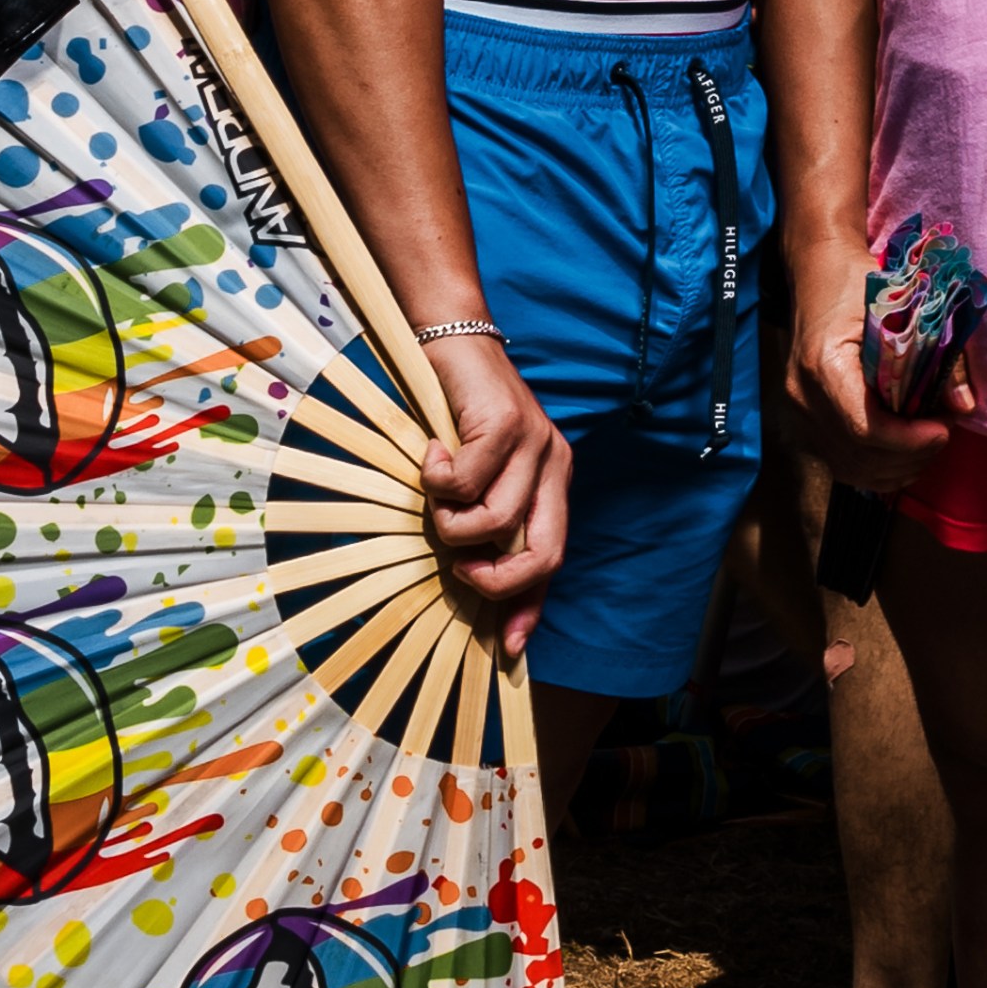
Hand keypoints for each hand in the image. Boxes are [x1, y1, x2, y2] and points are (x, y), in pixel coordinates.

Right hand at [417, 333, 573, 652]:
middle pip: (544, 554)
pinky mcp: (507, 424)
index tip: (508, 647)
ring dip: (452, 523)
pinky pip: (465, 482)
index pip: (553, 558)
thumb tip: (471, 580)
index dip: (531, 607)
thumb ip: (486, 519)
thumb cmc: (458, 414)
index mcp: (553, 483)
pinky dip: (437, 478)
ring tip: (436, 493)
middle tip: (461, 569)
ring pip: (494, 522)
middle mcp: (554, 466)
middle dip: (498, 580)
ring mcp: (535, 444)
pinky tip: (432, 452)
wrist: (455, 340)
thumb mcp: (480, 474)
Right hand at [781, 263, 972, 496]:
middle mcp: (802, 398)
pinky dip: (879, 466)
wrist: (816, 273)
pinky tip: (905, 448)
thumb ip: (936, 355)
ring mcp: (798, 415)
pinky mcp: (803, 425)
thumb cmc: (857, 282)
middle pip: (861, 457)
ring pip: (852, 470)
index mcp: (822, 365)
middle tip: (944, 430)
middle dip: (911, 455)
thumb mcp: (901, 307)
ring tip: (928, 439)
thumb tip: (965, 406)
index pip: (865, 429)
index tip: (943, 429)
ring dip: (898, 466)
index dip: (909, 441)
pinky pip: (843, 464)